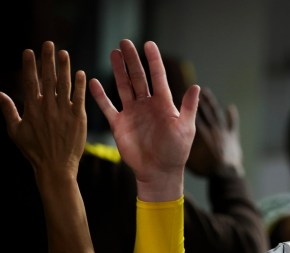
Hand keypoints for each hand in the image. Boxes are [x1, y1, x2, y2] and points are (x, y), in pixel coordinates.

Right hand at [0, 41, 85, 182]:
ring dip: (64, 68)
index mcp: (32, 109)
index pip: (30, 82)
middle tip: (49, 44)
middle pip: (48, 79)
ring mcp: (64, 112)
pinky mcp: (78, 118)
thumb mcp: (16, 131)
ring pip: (64, 85)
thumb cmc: (34, 151)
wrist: (56, 167)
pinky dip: (80, 85)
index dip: (29, 66)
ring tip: (64, 53)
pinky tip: (80, 73)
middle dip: (48, 60)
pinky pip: (80, 98)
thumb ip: (8, 110)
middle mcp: (48, 108)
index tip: (29, 51)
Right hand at [89, 39, 200, 200]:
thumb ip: (188, 107)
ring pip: (124, 87)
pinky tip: (93, 82)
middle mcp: (147, 105)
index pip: (158, 77)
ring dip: (118, 71)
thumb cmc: (176, 152)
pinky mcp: (119, 125)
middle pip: (138, 77)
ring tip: (113, 53)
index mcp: (164, 104)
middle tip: (124, 43)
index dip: (153, 61)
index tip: (148, 44)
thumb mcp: (185, 128)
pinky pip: (108, 107)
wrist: (159, 172)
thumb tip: (196, 86)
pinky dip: (100, 96)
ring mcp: (132, 113)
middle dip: (132, 60)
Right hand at [186, 88, 243, 176]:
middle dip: (201, 100)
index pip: (196, 115)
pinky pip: (232, 124)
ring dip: (211, 103)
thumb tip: (175, 132)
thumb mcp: (191, 157)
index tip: (184, 92)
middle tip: (198, 90)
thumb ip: (184, 143)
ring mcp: (224, 133)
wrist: (226, 175)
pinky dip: (232, 116)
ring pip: (217, 114)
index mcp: (202, 133)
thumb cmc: (207, 168)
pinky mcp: (233, 137)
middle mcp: (213, 130)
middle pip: (206, 111)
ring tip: (206, 93)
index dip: (190, 104)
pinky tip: (231, 108)